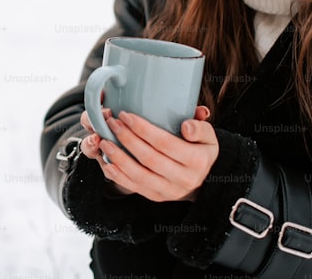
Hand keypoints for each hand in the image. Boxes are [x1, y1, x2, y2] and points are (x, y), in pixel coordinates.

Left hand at [79, 106, 216, 201]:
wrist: (203, 177)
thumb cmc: (200, 148)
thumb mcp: (208, 135)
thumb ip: (200, 126)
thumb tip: (186, 126)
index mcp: (197, 160)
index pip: (165, 143)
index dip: (143, 129)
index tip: (125, 115)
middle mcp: (184, 179)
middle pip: (149, 158)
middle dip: (127, 139)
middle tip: (111, 123)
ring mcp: (169, 191)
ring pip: (139, 175)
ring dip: (118, 157)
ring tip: (104, 141)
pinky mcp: (157, 197)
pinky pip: (135, 187)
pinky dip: (118, 176)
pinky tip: (107, 163)